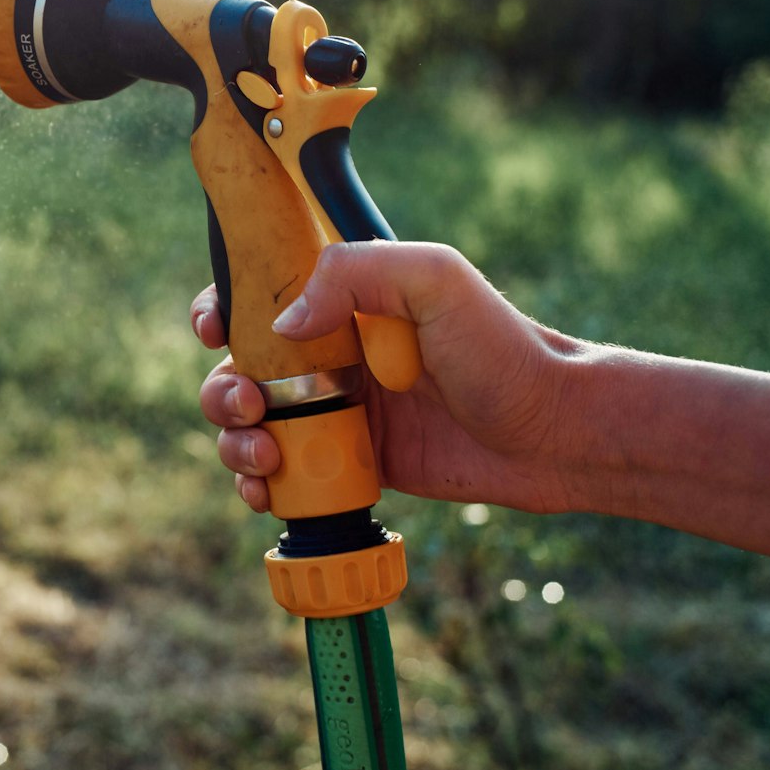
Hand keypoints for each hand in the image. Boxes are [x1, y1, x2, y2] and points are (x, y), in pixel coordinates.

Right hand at [191, 242, 592, 514]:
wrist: (555, 434)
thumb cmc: (504, 346)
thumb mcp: (434, 280)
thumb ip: (353, 275)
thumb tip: (281, 327)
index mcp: (342, 301)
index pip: (256, 295)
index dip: (219, 308)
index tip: (215, 332)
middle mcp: (330, 354)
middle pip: (237, 367)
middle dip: (220, 389)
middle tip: (249, 406)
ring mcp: (337, 413)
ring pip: (248, 425)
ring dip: (232, 441)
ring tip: (264, 457)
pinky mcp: (350, 467)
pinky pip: (284, 477)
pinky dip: (258, 487)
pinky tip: (269, 493)